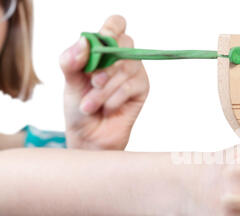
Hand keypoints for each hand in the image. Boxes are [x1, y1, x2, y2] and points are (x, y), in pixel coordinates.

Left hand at [60, 15, 148, 149]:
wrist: (90, 137)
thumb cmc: (79, 108)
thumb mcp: (69, 82)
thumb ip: (71, 60)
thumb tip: (84, 42)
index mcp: (104, 50)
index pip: (116, 24)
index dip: (111, 29)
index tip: (101, 41)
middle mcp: (122, 58)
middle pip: (124, 43)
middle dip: (104, 65)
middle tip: (92, 82)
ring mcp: (135, 73)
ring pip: (124, 68)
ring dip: (103, 90)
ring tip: (89, 105)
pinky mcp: (142, 90)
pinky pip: (130, 86)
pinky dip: (113, 99)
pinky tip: (106, 108)